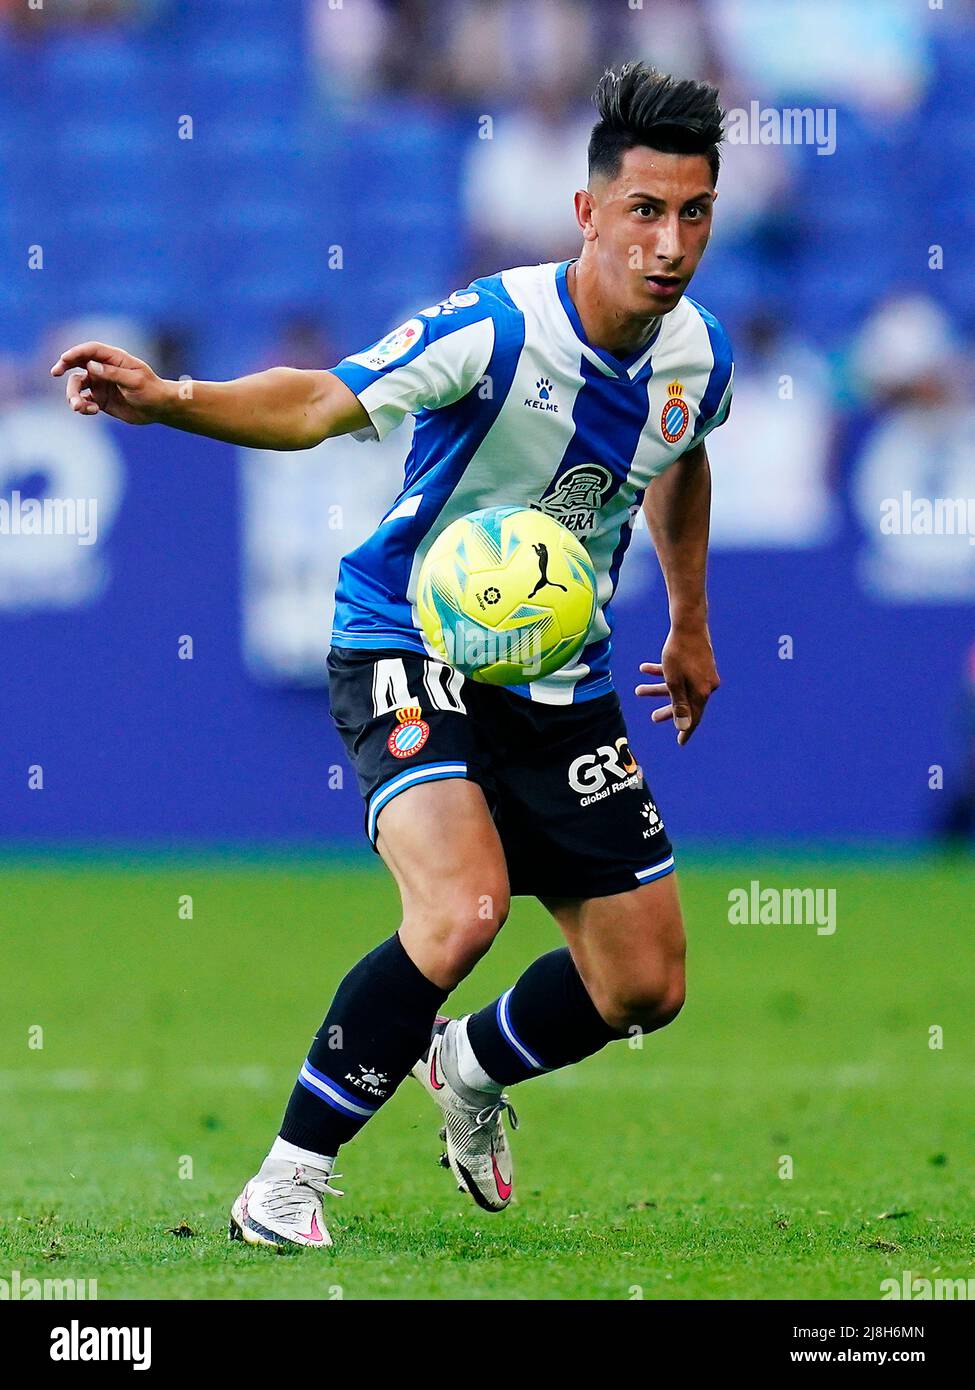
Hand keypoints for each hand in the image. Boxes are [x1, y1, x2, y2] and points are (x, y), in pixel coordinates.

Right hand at [50, 341, 169, 424]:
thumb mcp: (135, 381)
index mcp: (114, 359)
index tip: (64, 359)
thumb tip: (90, 366)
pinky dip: (82, 406)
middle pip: (77, 363)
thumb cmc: (151, 391)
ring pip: (77, 385)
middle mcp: (104, 369)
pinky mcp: (99, 400)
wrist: (159, 409)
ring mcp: (100, 384)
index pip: (90, 350)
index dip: (75, 352)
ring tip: (79, 407)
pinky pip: (83, 401)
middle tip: (55, 372)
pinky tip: (92, 411)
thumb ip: (113, 373)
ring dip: (73, 395)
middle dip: (64, 366)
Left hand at [635, 624, 719, 745]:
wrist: (688, 623)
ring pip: (679, 686)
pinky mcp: (699, 663)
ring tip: (638, 691)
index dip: (685, 730)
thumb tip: (684, 727)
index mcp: (702, 692)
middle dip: (667, 708)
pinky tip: (644, 669)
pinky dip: (663, 673)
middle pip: (685, 702)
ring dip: (658, 689)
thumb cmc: (678, 653)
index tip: (680, 742)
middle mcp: (706, 685)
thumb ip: (678, 705)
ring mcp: (703, 673)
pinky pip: (680, 673)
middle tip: (653, 717)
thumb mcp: (674, 681)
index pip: (694, 718)